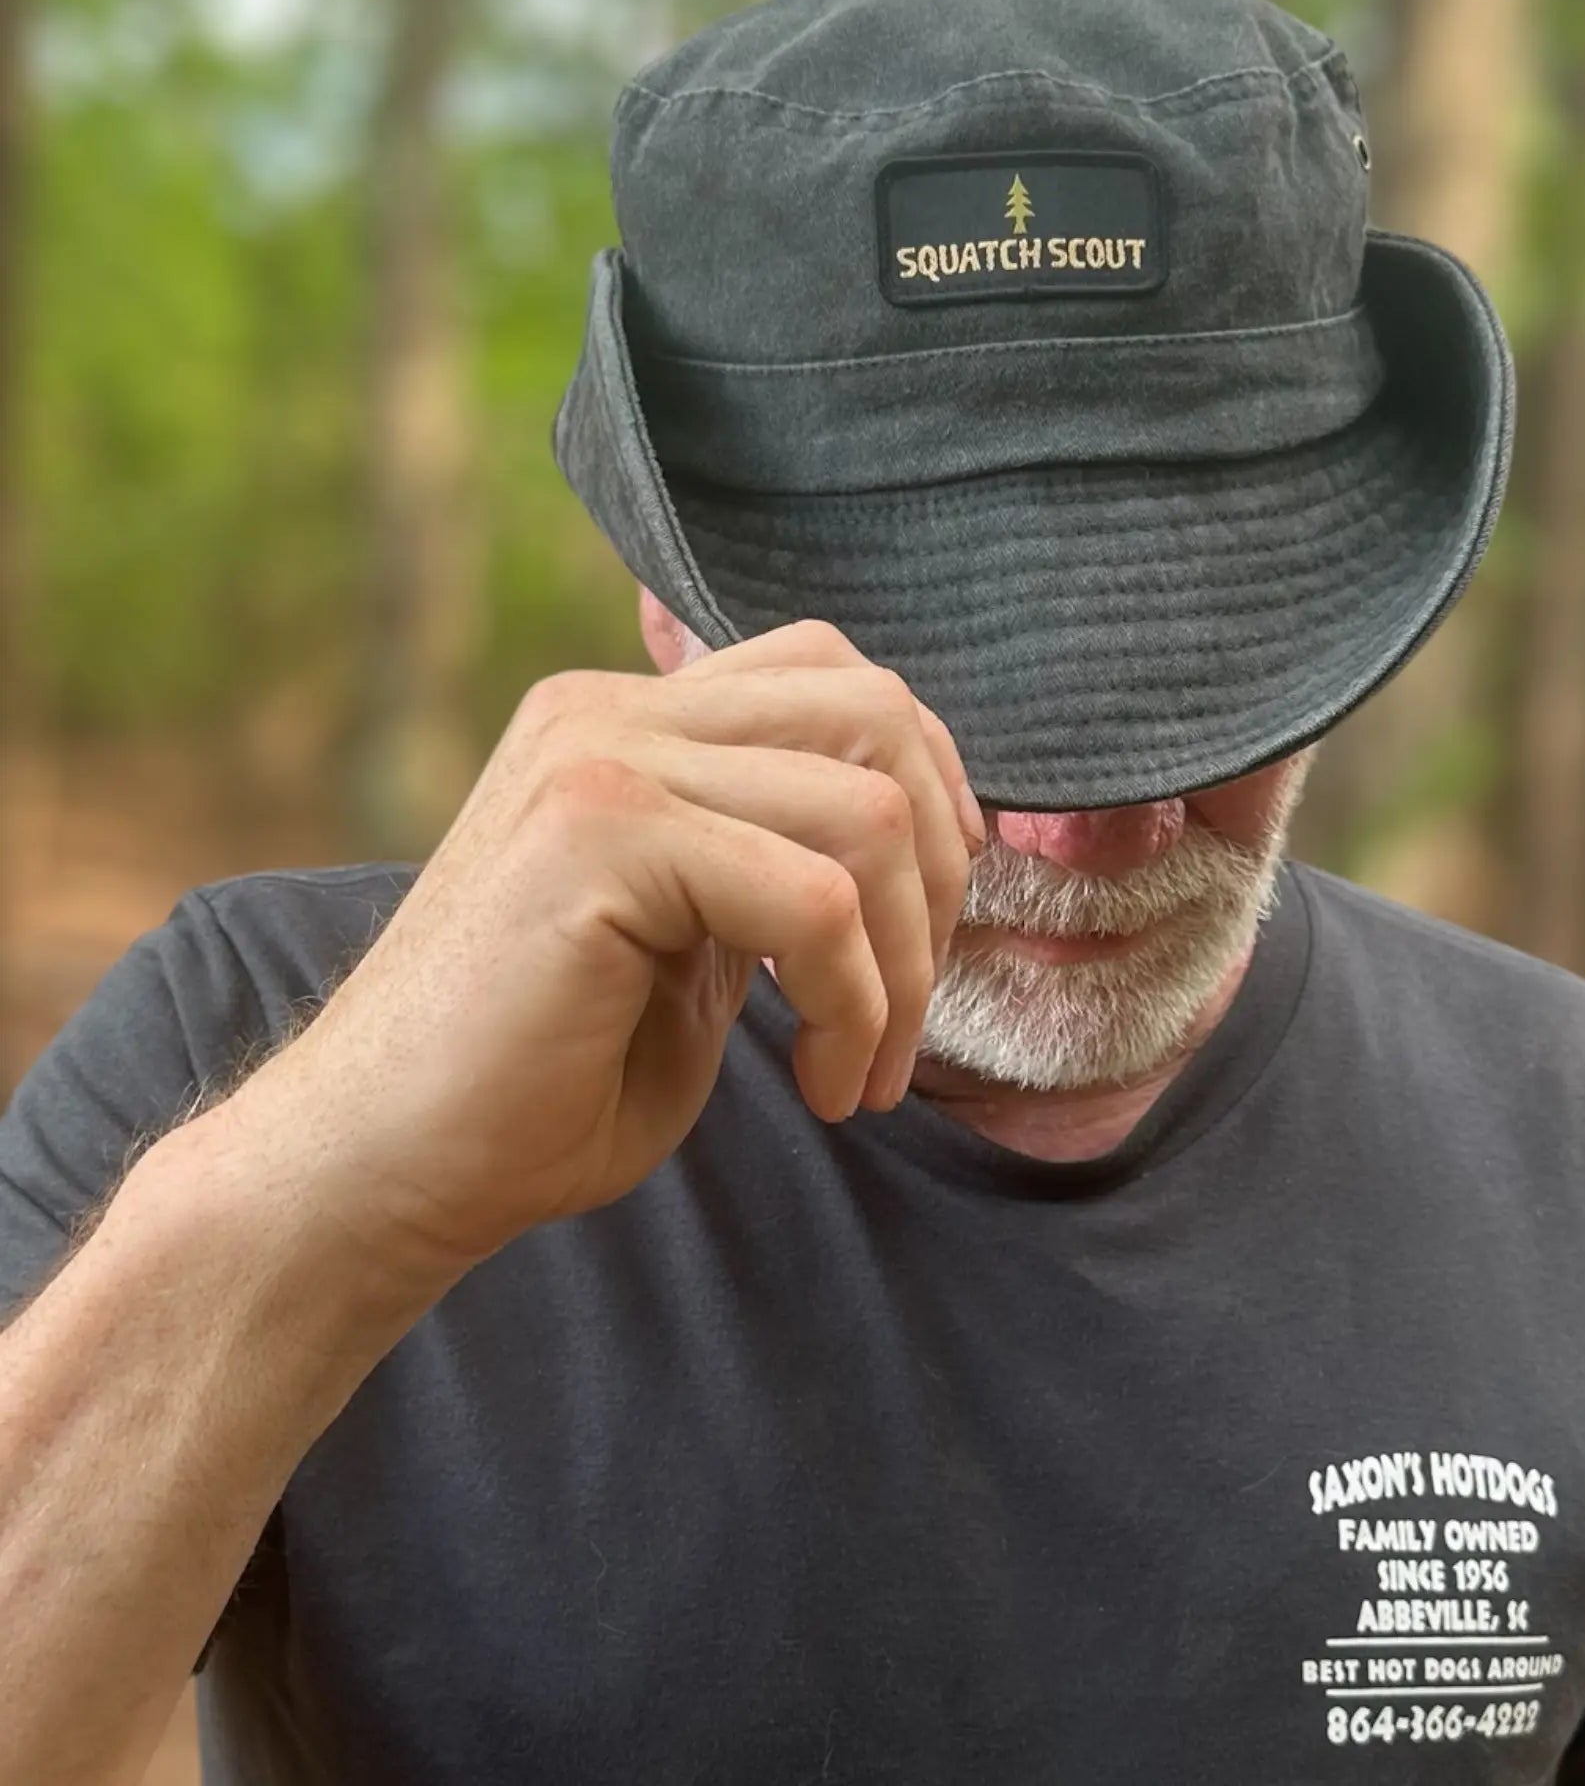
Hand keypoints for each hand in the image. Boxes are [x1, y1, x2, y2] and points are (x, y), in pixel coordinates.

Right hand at [232, 620, 983, 1272]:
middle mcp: (610, 711)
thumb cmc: (542, 1085)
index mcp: (628, 721)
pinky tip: (822, 1090)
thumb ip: (776, 863)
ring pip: (865, 809)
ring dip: (905, 962)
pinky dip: (855, 1007)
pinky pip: (816, 899)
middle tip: (909, 1006)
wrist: (378, 1172)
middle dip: (941, 867)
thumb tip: (916, 835)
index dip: (926, 792)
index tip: (922, 932)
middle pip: (874, 709)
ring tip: (862, 1070)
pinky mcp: (597, 832)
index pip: (836, 677)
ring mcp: (599, 757)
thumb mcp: (694, 943)